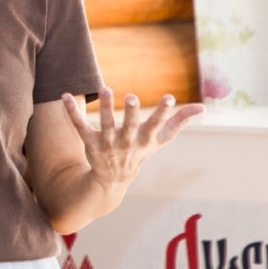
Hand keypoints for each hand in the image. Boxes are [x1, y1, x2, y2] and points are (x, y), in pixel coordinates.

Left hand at [59, 87, 202, 193]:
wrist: (112, 180)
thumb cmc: (139, 152)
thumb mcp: (160, 140)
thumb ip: (179, 122)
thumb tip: (203, 108)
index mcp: (144, 140)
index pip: (156, 126)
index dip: (164, 113)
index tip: (170, 98)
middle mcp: (126, 142)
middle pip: (129, 126)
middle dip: (130, 112)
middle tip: (130, 97)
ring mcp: (107, 143)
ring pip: (105, 123)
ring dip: (104, 107)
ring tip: (104, 88)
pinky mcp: (89, 143)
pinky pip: (79, 125)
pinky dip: (72, 111)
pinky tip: (65, 95)